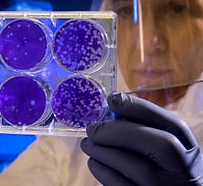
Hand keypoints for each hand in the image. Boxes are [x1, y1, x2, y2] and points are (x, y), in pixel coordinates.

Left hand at [81, 93, 202, 185]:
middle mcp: (184, 171)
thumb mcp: (163, 149)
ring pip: (136, 167)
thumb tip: (110, 113)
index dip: (141, 109)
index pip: (173, 124)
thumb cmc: (158, 169)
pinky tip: (95, 161)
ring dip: (103, 151)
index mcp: (189, 150)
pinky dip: (102, 170)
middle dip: (120, 131)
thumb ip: (144, 131)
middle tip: (93, 128)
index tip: (112, 99)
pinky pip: (119, 185)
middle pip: (160, 145)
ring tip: (88, 143)